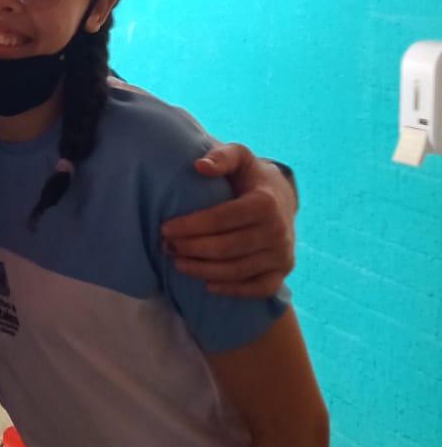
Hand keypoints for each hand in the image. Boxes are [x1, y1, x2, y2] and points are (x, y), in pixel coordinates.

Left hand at [162, 144, 295, 297]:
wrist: (282, 198)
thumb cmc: (250, 177)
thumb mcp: (240, 157)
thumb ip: (222, 157)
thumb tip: (200, 165)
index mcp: (265, 203)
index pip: (222, 219)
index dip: (191, 225)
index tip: (165, 228)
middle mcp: (278, 231)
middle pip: (227, 247)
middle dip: (192, 249)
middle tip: (166, 246)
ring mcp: (282, 254)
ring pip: (237, 270)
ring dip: (203, 270)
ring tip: (177, 263)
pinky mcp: (282, 272)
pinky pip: (256, 288)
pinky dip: (231, 289)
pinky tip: (206, 285)